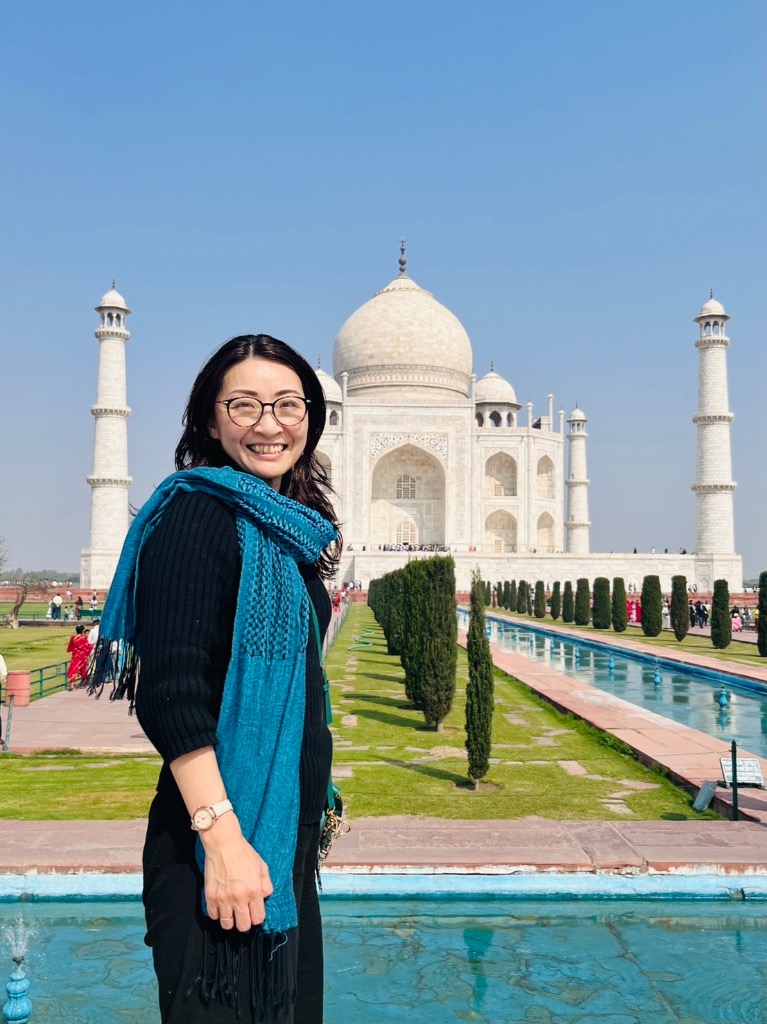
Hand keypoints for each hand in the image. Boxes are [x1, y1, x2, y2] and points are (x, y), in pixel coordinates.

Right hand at [201, 816, 273, 931]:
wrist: (224, 844)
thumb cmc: (244, 854)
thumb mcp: (262, 867)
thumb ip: (266, 885)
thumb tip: (264, 898)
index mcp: (254, 890)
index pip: (258, 918)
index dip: (257, 917)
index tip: (254, 913)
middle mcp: (239, 897)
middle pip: (243, 926)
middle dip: (245, 923)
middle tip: (243, 915)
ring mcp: (223, 898)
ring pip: (227, 924)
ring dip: (230, 920)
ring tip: (231, 911)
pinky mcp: (210, 896)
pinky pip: (213, 916)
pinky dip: (217, 913)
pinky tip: (221, 905)